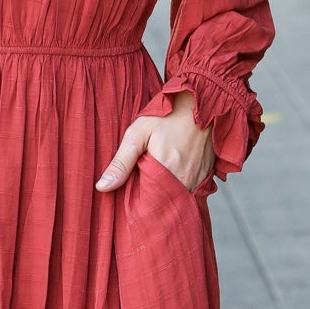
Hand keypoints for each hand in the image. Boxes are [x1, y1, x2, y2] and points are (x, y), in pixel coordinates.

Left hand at [95, 91, 214, 192]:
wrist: (201, 103)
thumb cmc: (167, 115)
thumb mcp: (138, 134)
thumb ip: (121, 163)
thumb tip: (102, 187)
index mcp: (166, 173)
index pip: (148, 205)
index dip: (137, 204)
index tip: (130, 199)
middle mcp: (185, 182)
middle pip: (164, 204)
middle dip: (152, 202)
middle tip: (142, 190)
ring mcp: (198, 180)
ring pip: (178, 199)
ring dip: (166, 196)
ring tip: (156, 183)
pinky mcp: (206, 176)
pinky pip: (190, 191)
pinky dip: (179, 189)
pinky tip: (171, 178)